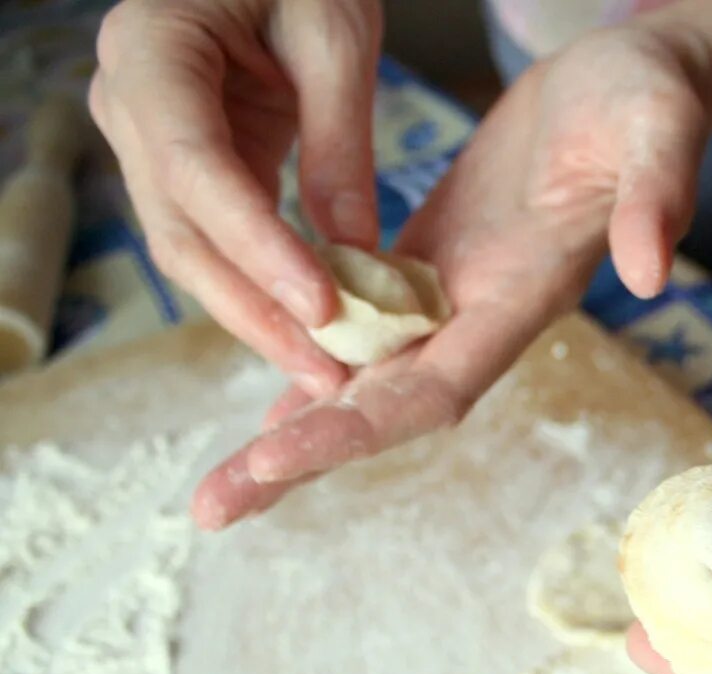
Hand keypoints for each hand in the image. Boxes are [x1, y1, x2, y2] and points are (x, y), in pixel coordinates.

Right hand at [91, 0, 382, 391]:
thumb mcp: (334, 32)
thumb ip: (340, 139)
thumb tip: (355, 252)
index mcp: (150, 52)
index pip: (196, 170)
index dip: (258, 247)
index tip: (323, 306)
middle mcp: (127, 103)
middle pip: (181, 231)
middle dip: (256, 310)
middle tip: (329, 372)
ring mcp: (147, 140)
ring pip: (191, 249)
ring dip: (258, 314)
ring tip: (326, 368)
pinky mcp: (185, 165)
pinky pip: (218, 237)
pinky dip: (264, 284)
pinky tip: (314, 327)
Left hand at [189, 26, 708, 528]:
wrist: (635, 87)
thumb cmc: (649, 101)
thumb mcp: (659, 132)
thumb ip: (658, 198)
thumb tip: (652, 273)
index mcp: (527, 294)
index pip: (439, 385)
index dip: (363, 426)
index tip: (279, 456)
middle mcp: (485, 314)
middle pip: (386, 408)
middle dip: (302, 458)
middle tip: (213, 507)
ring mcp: (458, 293)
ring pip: (368, 378)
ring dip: (299, 428)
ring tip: (224, 484)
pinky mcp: (436, 260)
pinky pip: (367, 331)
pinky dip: (317, 366)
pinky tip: (274, 403)